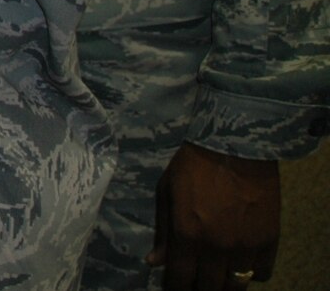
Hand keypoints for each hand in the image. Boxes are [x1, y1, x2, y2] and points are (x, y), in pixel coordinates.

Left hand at [148, 141, 280, 288]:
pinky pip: (262, 273)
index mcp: (186, 234)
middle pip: (209, 288)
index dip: (175, 287)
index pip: (180, 280)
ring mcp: (245, 246)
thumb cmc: (192, 165)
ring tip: (217, 278)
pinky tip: (241, 263)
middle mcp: (216, 246)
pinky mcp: (268, 240)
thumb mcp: (166, 192)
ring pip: (236, 285)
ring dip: (225, 285)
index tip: (174, 285)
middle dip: (199, 287)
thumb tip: (154, 262)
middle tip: (195, 281)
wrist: (234, 147)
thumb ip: (163, 231)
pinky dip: (251, 273)